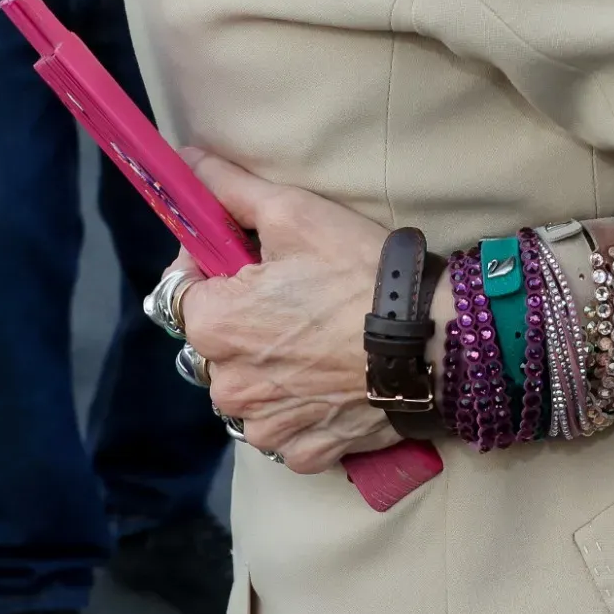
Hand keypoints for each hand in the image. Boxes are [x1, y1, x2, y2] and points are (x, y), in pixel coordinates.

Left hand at [174, 158, 444, 473]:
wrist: (432, 338)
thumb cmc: (359, 272)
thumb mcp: (294, 213)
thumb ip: (230, 189)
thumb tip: (186, 162)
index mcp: (213, 326)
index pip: (181, 291)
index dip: (211, 268)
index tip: (249, 257)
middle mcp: (226, 385)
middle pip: (215, 345)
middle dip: (242, 321)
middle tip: (296, 298)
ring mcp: (264, 425)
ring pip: (249, 389)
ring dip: (269, 368)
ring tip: (319, 340)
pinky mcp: (302, 451)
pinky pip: (286, 426)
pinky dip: (302, 406)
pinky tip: (334, 378)